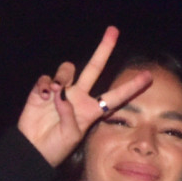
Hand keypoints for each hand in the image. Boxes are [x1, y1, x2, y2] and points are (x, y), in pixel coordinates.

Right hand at [16, 27, 151, 166]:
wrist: (33, 150)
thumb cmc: (56, 147)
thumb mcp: (70, 136)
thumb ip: (69, 115)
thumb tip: (61, 93)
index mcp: (91, 110)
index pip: (115, 96)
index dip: (131, 87)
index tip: (148, 77)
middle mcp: (78, 96)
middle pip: (94, 67)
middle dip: (104, 49)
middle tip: (113, 30)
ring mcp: (60, 92)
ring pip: (68, 68)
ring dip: (62, 75)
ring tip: (54, 91)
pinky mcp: (41, 92)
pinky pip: (46, 78)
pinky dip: (44, 84)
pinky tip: (42, 96)